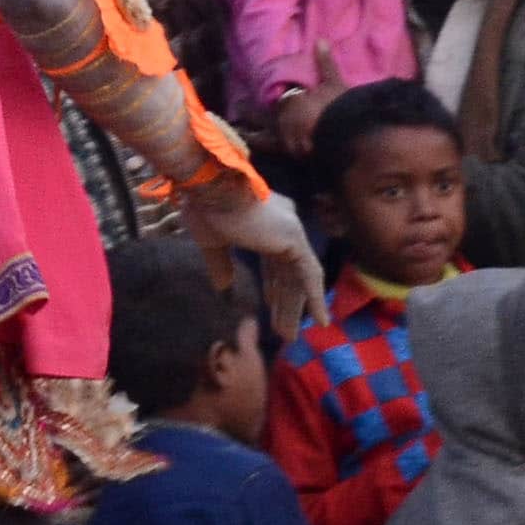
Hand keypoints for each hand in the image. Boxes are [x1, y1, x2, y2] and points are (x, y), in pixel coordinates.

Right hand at [183, 177, 319, 342]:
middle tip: (283, 330)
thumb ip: (221, 266)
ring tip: (290, 335)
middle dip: (285, 303)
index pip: (275, 263)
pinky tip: (320, 319)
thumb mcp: (212, 243)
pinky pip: (310, 274)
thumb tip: (223, 288)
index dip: (274, 287)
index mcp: (266, 225)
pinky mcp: (295, 241)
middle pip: (287, 274)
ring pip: (299, 278)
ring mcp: (292, 234)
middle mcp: (284, 228)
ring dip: (295, 307)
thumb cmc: (205, 210)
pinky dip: (316, 297)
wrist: (209, 189)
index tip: (271, 306)